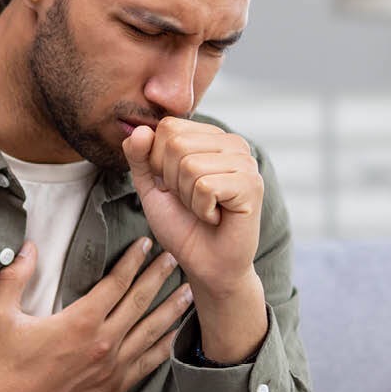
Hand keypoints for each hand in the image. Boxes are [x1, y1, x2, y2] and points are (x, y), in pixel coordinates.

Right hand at [0, 237, 191, 391]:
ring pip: (151, 333)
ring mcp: (111, 370)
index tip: (145, 245)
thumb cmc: (0, 365)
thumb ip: (15, 276)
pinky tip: (175, 336)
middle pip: (140, 302)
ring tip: (188, 293)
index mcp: (79, 321)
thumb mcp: (0, 314)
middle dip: (159, 277)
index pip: (116, 283)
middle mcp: (102, 344)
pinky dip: (164, 347)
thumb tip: (28, 246)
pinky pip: (146, 365)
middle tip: (175, 259)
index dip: (133, 261)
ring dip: (171, 310)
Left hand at [123, 118, 268, 362]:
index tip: (176, 187)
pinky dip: (201, 209)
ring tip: (204, 209)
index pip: (168, 127)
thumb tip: (139, 130)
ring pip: (190, 165)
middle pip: (176, 144)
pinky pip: (205, 186)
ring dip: (187, 198)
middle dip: (172, 181)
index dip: (159, 163)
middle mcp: (231, 142)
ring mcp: (245, 161)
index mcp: (209, 136)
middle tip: (191, 201)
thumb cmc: (182, 225)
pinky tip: (216, 217)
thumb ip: (140, 157)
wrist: (206, 264)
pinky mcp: (252, 184)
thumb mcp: (151, 188)